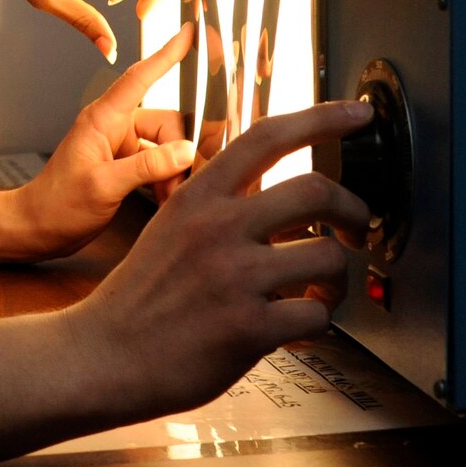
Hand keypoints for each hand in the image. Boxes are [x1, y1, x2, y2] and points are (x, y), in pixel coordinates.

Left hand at [12, 22, 195, 257]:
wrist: (37, 228)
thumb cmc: (58, 205)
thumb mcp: (103, 186)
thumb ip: (146, 167)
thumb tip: (186, 151)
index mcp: (103, 119)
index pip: (140, 78)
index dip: (166, 55)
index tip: (188, 32)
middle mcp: (114, 127)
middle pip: (166, 123)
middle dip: (180, 153)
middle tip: (180, 186)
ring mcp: (119, 146)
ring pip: (166, 146)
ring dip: (174, 172)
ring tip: (168, 199)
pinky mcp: (123, 165)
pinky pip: (158, 162)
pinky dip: (165, 180)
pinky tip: (164, 200)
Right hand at [71, 99, 374, 421]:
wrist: (107, 353)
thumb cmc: (142, 295)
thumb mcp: (172, 228)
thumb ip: (222, 207)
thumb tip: (287, 203)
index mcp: (198, 197)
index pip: (267, 137)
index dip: (321, 118)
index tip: (358, 113)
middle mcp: (218, 227)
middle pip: (317, 190)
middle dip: (354, 211)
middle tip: (355, 229)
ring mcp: (235, 277)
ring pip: (328, 257)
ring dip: (336, 280)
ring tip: (317, 292)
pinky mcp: (249, 327)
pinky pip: (317, 316)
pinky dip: (315, 323)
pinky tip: (293, 327)